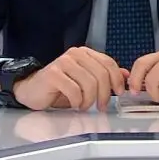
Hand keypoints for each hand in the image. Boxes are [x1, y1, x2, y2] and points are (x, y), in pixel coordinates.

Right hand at [12, 47, 127, 111]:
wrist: (32, 90)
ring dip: (90, 100)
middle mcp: (75, 54)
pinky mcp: (53, 74)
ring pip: (89, 83)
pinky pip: (74, 91)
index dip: (117, 80)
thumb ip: (104, 76)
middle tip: (102, 106)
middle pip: (101, 74)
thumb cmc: (59, 87)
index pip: (108, 63)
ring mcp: (63, 62)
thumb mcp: (85, 81)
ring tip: (84, 106)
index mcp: (85, 53)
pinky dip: (78, 102)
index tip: (119, 93)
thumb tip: (126, 75)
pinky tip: (75, 104)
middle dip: (105, 94)